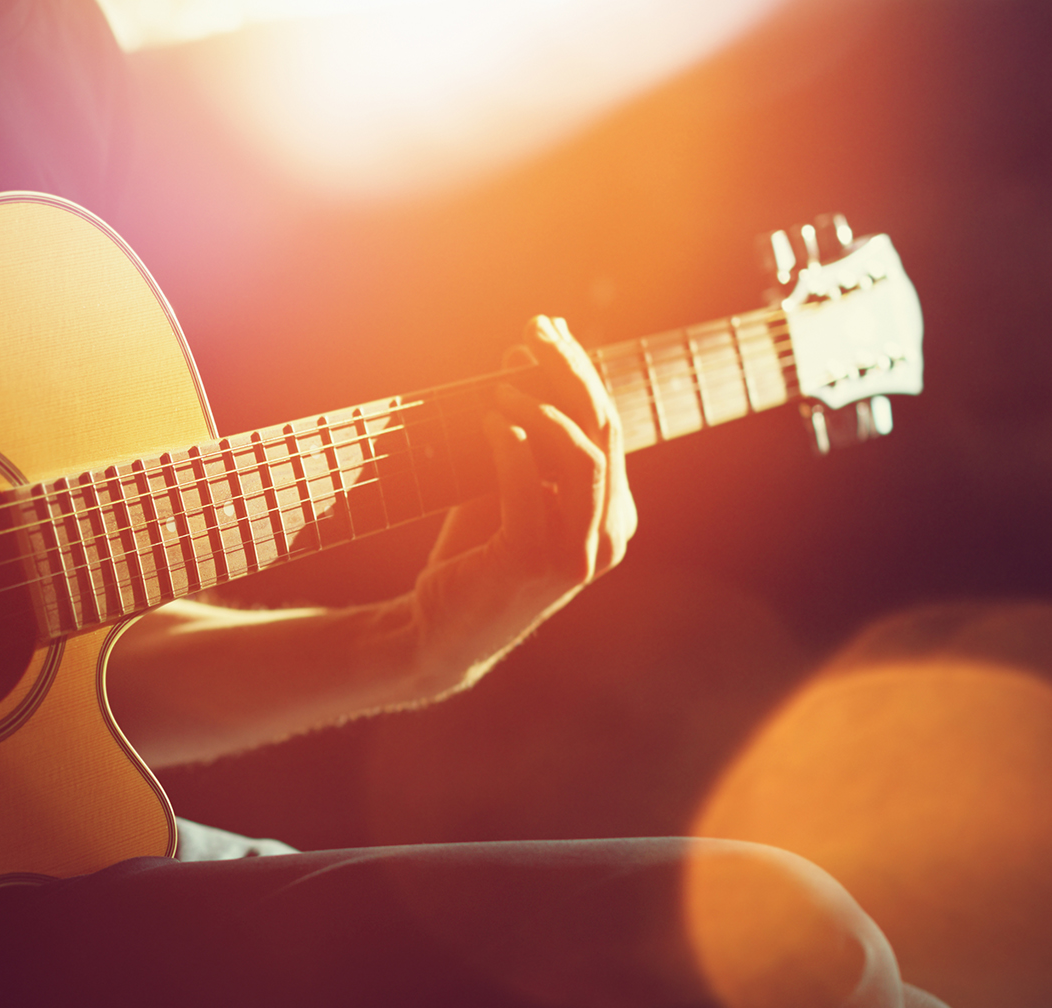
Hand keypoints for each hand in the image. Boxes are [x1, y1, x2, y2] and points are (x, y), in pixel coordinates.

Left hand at [401, 314, 635, 696]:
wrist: (439, 632)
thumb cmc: (474, 557)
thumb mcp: (508, 489)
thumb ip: (524, 436)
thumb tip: (521, 358)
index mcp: (613, 516)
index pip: (610, 428)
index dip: (581, 372)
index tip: (547, 330)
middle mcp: (607, 536)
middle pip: (603, 432)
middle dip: (570, 373)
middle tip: (535, 334)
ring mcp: (575, 554)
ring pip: (581, 457)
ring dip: (543, 409)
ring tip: (504, 384)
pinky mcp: (532, 563)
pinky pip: (529, 489)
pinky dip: (511, 447)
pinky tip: (490, 419)